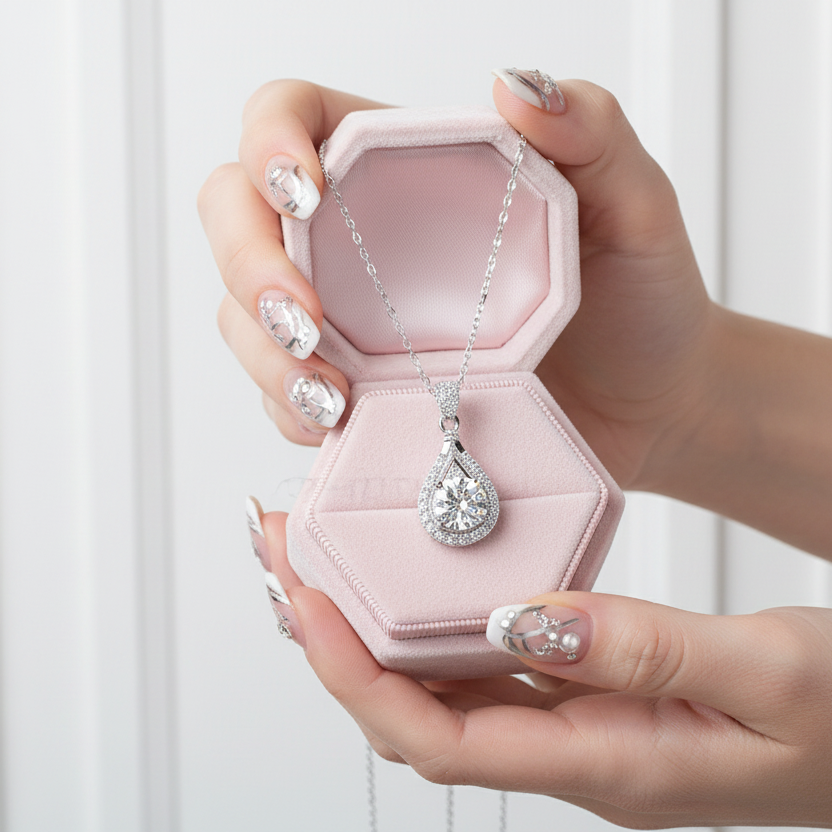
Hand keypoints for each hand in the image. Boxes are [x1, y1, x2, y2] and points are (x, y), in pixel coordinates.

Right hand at [197, 77, 712, 476]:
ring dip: (266, 358)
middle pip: (238, 219)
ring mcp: (351, 322)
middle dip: (248, 265)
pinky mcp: (357, 393)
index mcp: (408, 172)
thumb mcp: (634, 205)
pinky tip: (343, 427)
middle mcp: (361, 243)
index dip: (269, 141)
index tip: (305, 193)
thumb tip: (516, 85)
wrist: (648, 407)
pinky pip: (286, 399)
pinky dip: (295, 414)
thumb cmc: (639, 302)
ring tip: (331, 397)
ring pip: (245, 319)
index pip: (294, 121)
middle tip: (301, 317)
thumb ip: (591, 129)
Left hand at [254, 505, 831, 828]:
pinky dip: (439, 624)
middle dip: (336, 644)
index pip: (438, 738)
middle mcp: (575, 751)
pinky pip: (491, 665)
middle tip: (288, 561)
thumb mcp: (769, 675)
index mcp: (607, 763)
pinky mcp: (594, 694)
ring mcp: (581, 725)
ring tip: (326, 563)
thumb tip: (526, 617)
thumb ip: (647, 648)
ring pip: (444, 688)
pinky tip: (419, 582)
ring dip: (376, 632)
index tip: (304, 601)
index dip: (354, 675)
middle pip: (417, 713)